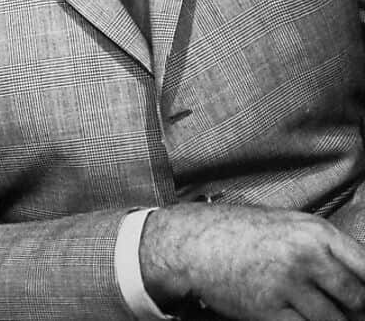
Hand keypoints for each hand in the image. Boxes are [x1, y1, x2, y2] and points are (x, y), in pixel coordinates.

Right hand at [142, 203, 364, 320]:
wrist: (189, 243)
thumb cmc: (233, 230)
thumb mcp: (283, 224)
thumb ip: (320, 246)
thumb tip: (354, 274)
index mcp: (313, 231)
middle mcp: (305, 256)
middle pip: (358, 298)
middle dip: (356, 310)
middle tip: (346, 311)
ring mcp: (287, 283)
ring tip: (315, 312)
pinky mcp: (270, 310)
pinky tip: (296, 317)